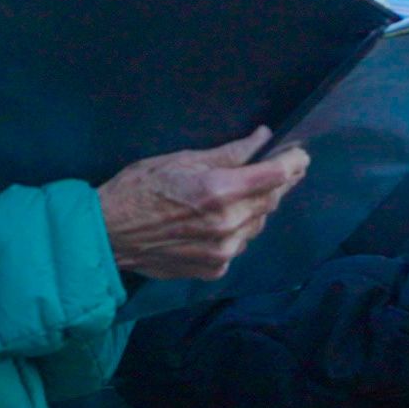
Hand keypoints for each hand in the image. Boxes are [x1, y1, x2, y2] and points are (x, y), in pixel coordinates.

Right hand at [98, 128, 309, 282]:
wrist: (108, 235)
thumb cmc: (139, 188)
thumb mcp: (182, 160)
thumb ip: (229, 153)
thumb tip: (263, 138)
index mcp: (220, 192)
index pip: (276, 176)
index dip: (293, 162)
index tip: (300, 154)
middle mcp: (228, 225)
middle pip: (271, 200)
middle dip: (276, 183)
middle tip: (276, 169)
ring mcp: (224, 251)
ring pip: (258, 224)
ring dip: (256, 208)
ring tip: (239, 194)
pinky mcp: (215, 269)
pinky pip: (239, 245)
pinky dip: (237, 230)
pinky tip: (219, 221)